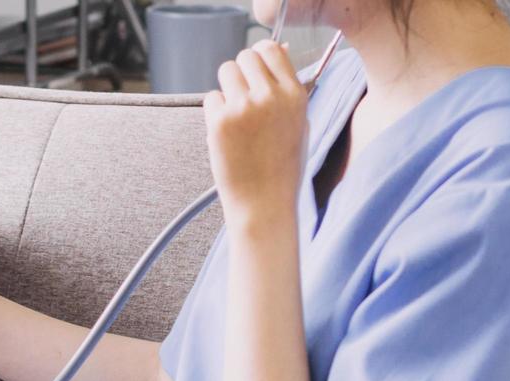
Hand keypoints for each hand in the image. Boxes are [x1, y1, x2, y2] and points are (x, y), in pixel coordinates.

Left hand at [203, 42, 309, 220]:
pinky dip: (215, 112)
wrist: (265, 203)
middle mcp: (271, 96)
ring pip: (226, 71)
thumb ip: (287, 87)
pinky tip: (227, 135)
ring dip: (227, 88)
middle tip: (243, 98)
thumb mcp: (298, 122)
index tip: (256, 72)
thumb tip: (279, 50)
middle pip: (246, 56)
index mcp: (295, 95)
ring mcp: (244, 107)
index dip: (260, 57)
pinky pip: (211, 97)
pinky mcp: (220, 120)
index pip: (272, 49)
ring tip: (236, 117)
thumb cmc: (282, 166)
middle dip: (241, 72)